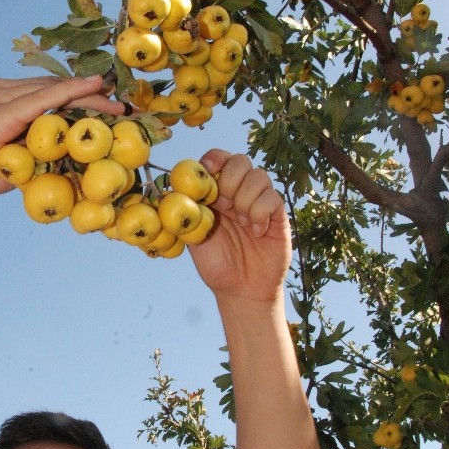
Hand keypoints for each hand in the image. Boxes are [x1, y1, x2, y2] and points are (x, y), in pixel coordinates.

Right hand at [0, 75, 122, 214]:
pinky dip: (69, 93)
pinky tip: (91, 88)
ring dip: (86, 95)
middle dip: (87, 94)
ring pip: (49, 90)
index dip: (76, 93)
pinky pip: (40, 99)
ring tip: (116, 106)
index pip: (44, 89)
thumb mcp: (16, 152)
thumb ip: (37, 140)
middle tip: (121, 105)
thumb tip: (73, 143)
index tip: (106, 100)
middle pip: (49, 86)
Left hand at [188, 150, 290, 302]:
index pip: (218, 159)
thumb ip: (187, 214)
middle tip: (225, 205)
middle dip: (230, 179)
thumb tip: (171, 192)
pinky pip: (273, 197)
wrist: (241, 290)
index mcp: (217, 194)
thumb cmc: (216, 264)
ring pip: (259, 175)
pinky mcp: (277, 215)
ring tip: (242, 222)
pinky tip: (256, 232)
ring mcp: (259, 202)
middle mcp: (239, 193)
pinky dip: (261, 212)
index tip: (208, 171)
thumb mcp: (194, 239)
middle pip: (240, 160)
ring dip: (246, 198)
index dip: (214, 159)